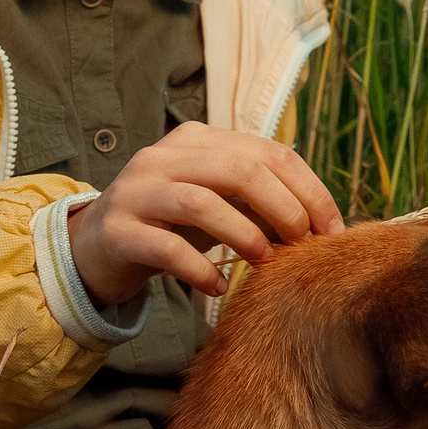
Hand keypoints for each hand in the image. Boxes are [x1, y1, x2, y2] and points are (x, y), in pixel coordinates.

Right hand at [65, 121, 342, 306]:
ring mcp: (135, 192)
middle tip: (302, 243)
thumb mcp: (216, 203)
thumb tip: (323, 221)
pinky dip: (200, 270)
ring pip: (201, 203)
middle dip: (283, 207)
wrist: (95, 249)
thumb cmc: (169, 226)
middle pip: (239, 170)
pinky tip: (217, 288)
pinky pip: (167, 248)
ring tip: (264, 261)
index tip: (331, 230)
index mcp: (195, 141)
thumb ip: (258, 200)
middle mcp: (162, 158)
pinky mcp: (117, 231)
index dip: (308, 189)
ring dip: (244, 234)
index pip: (266, 152)